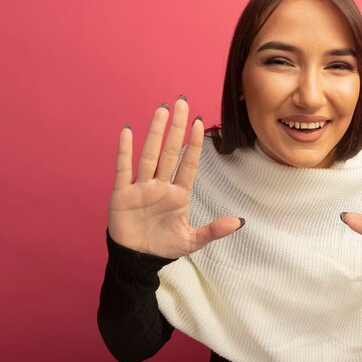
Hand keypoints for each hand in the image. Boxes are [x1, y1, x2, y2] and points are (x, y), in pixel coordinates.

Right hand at [107, 97, 242, 258]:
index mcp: (178, 194)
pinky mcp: (122, 194)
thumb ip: (214, 231)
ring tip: (162, 111)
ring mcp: (141, 188)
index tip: (200, 122)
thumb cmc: (163, 246)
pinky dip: (125, 151)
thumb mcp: (192, 241)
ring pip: (149, 155)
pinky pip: (123, 169)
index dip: (194, 144)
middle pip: (170, 151)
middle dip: (176, 128)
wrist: (137, 259)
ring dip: (155, 133)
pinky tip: (129, 131)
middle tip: (182, 102)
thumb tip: (239, 222)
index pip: (188, 163)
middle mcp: (160, 186)